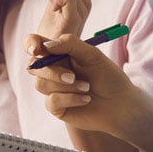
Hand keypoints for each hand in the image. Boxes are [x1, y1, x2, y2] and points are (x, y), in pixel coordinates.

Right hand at [26, 34, 140, 135]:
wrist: (121, 104)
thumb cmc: (109, 77)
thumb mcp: (92, 55)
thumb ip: (70, 44)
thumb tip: (46, 46)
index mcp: (60, 54)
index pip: (37, 45)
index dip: (31, 44)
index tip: (37, 48)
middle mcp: (53, 71)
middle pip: (35, 67)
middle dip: (52, 72)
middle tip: (72, 76)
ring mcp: (53, 89)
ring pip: (41, 84)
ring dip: (66, 86)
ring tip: (86, 88)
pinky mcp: (56, 107)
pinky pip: (52, 101)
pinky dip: (70, 99)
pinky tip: (86, 99)